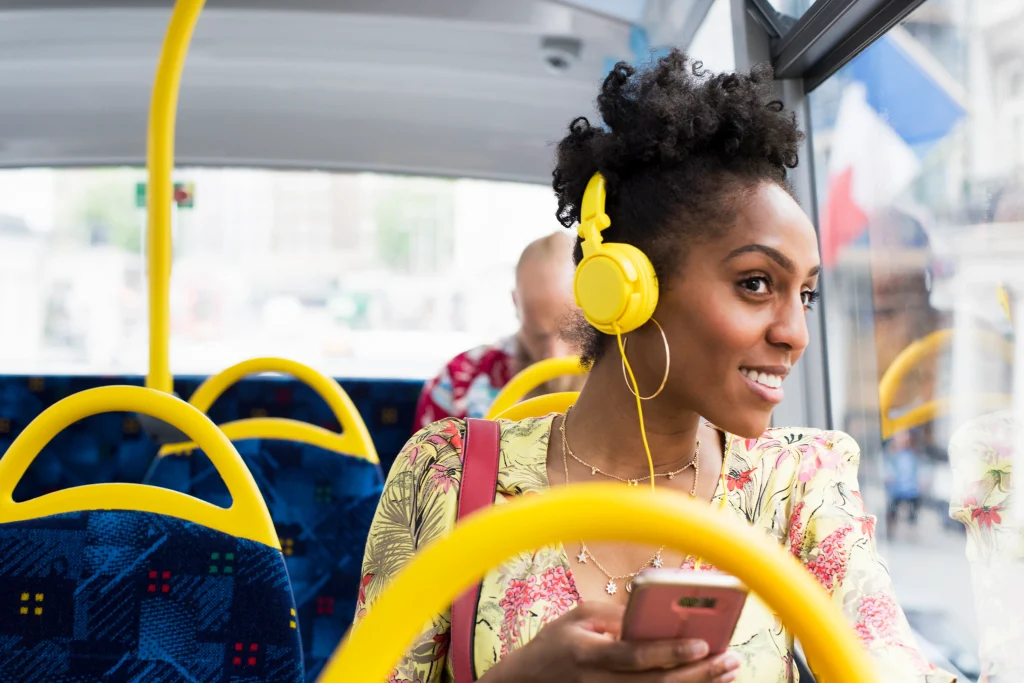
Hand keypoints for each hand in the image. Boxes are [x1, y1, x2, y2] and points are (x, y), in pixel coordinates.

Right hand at [483, 602, 740, 682]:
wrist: (527, 682)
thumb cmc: (556, 644)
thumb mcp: (577, 618)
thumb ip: (614, 615)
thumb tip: (656, 615)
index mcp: (589, 654)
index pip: (634, 656)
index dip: (669, 652)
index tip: (702, 644)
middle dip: (698, 674)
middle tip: (730, 659)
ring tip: (727, 672)